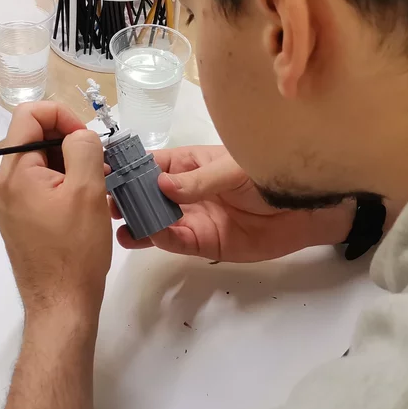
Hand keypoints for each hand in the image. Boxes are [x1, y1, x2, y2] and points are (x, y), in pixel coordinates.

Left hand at [0, 103, 111, 321]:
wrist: (61, 304)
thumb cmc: (75, 251)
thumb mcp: (87, 191)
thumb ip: (83, 149)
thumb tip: (79, 135)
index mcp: (13, 173)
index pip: (29, 116)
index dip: (62, 116)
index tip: (88, 139)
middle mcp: (2, 185)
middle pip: (32, 138)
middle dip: (68, 141)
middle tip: (99, 163)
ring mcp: (7, 203)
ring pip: (38, 162)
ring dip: (68, 163)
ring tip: (96, 184)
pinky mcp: (18, 218)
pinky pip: (38, 185)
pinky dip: (62, 183)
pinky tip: (84, 201)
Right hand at [115, 146, 353, 262]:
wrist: (305, 211)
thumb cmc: (269, 177)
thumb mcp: (233, 169)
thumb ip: (198, 180)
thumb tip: (161, 186)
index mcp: (188, 165)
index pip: (150, 165)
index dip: (127, 168)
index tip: (103, 173)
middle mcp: (184, 192)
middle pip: (146, 196)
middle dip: (125, 198)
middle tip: (103, 203)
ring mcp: (192, 218)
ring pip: (155, 221)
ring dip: (136, 222)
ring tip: (117, 224)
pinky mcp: (203, 244)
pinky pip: (175, 242)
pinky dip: (158, 240)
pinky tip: (142, 237)